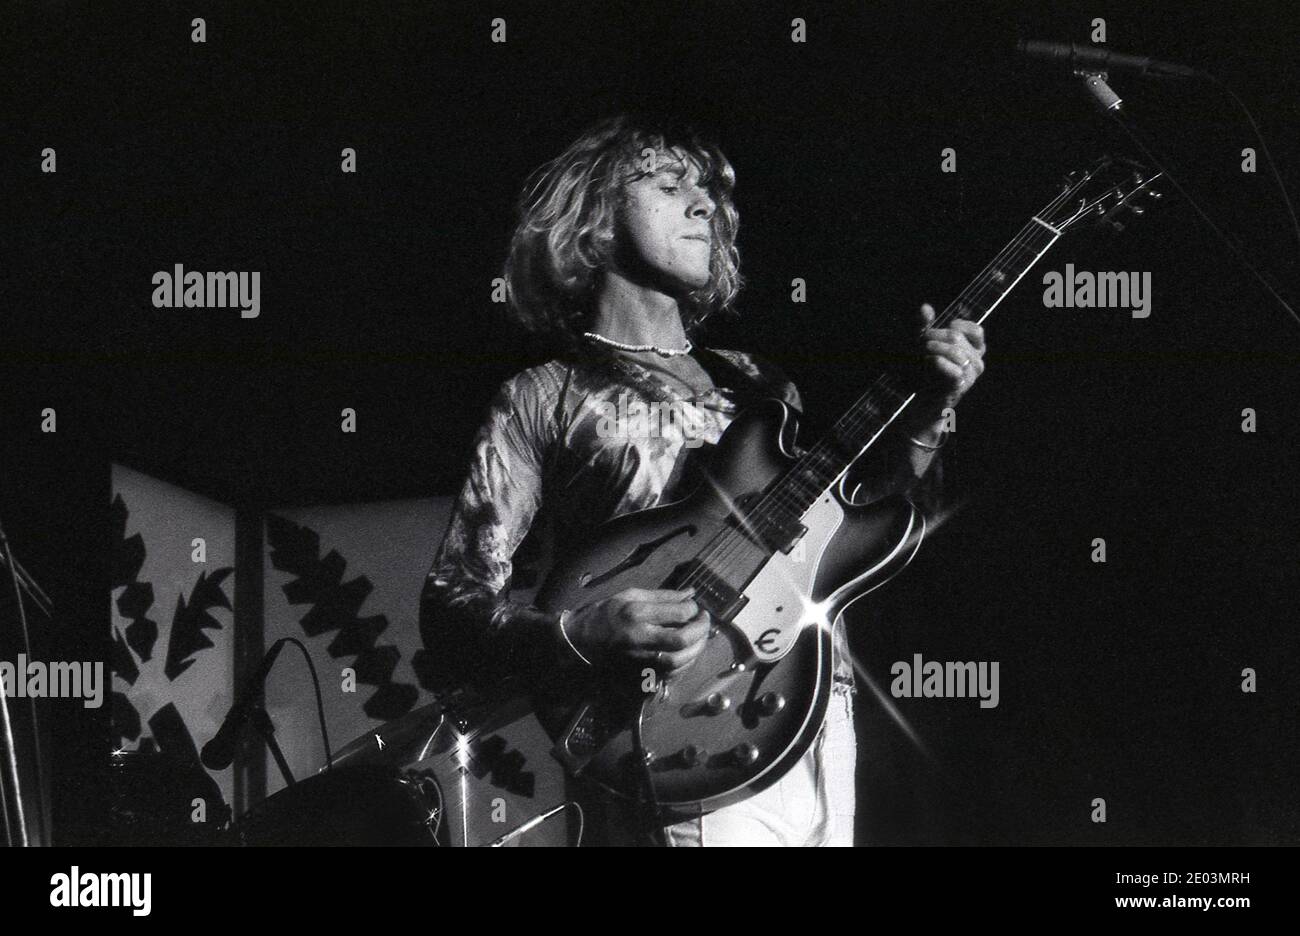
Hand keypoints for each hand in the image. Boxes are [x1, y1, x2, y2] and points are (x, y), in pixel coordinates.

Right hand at [565, 588, 709, 676]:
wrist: (580, 640)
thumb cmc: (604, 613)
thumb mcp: (630, 595)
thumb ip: (663, 596)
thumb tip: (690, 594)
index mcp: (637, 613)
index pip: (678, 613)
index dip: (693, 609)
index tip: (694, 607)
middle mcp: (640, 637)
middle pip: (682, 640)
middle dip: (701, 631)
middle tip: (704, 621)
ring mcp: (640, 657)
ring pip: (679, 660)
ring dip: (697, 649)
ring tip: (700, 637)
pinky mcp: (640, 671)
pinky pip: (670, 673)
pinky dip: (685, 663)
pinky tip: (688, 653)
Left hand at [912, 302, 985, 422]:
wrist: (923, 401)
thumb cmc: (927, 371)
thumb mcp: (923, 344)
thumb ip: (924, 325)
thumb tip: (925, 307)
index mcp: (975, 351)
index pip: (976, 331)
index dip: (957, 326)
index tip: (941, 330)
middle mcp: (976, 362)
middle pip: (957, 338)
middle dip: (934, 336)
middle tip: (919, 344)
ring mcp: (970, 376)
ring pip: (956, 352)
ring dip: (933, 349)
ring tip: (921, 354)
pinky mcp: (959, 387)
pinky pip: (955, 371)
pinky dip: (940, 363)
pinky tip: (929, 361)